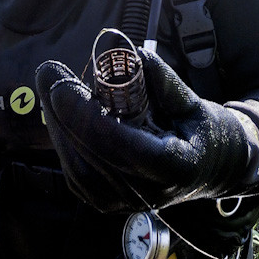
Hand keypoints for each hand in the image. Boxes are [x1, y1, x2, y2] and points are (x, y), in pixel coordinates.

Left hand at [35, 49, 248, 212]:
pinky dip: (63, 138)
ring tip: (50, 85)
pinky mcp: (107, 201)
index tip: (63, 87)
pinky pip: (76, 172)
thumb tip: (132, 55)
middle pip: (93, 155)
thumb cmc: (200, 129)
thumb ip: (162, 81)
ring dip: (58, 123)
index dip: (88, 118)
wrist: (209, 168)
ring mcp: (126, 203)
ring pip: (78, 166)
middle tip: (48, 73)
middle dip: (63, 112)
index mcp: (176, 167)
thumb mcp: (191, 101)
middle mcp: (148, 194)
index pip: (124, 147)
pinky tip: (57, 110)